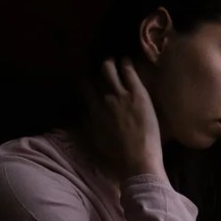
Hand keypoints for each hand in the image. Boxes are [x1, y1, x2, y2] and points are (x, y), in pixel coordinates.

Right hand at [83, 57, 164, 178]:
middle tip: (105, 66)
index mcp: (94, 112)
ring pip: (110, 69)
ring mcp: (121, 94)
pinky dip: (126, 64)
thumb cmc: (117, 157)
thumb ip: (88, 125)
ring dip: (112, 63)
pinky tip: (127, 61)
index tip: (87, 77)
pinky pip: (129, 71)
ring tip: (115, 60)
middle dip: (100, 69)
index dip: (85, 81)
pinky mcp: (138, 93)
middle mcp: (104, 99)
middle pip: (98, 76)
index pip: (85, 88)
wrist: (138, 160)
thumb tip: (83, 115)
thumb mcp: (96, 141)